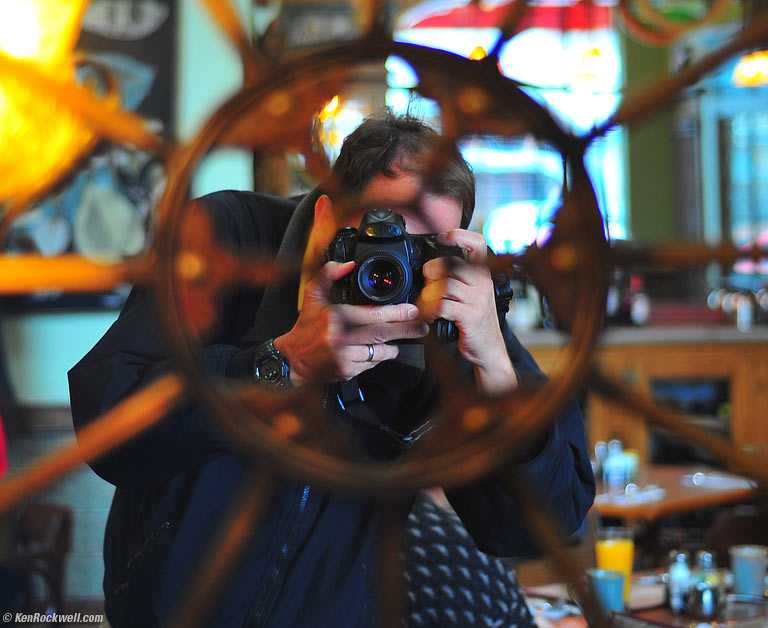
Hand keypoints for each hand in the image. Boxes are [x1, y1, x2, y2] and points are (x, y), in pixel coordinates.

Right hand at [274, 261, 428, 386]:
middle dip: (406, 330)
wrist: (292, 359)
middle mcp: (342, 339)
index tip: (411, 311)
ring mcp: (345, 358)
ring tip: (398, 339)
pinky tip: (374, 350)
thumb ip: (328, 275)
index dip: (396, 313)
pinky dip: (377, 357)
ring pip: (380, 352)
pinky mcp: (347, 372)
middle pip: (383, 334)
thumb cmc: (305, 327)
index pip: (372, 315)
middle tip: (421, 327)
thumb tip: (348, 265)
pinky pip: (371, 364)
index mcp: (336, 318)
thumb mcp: (313, 296)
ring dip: (392, 346)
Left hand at [419, 230, 516, 393]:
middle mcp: (483, 283)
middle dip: (431, 273)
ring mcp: (478, 299)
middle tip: (428, 288)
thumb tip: (429, 267)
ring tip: (426, 305)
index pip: (478, 243)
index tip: (442, 238)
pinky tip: (429, 317)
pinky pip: (442, 305)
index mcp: (483, 274)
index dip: (459, 235)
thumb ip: (456, 279)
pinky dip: (429, 311)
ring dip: (427, 295)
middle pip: (450, 264)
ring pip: (443, 285)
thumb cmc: (475, 322)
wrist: (489, 351)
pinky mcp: (470, 316)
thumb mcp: (470, 296)